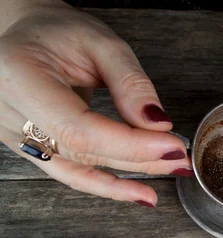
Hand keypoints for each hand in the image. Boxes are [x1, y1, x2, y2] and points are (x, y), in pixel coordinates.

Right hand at [0, 1, 189, 207]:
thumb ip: (129, 82)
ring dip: (130, 176)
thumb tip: (157, 124)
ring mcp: (15, 136)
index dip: (129, 143)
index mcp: (18, 79)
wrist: (26, 37)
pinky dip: (108, 185)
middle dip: (139, 158)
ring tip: (170, 169)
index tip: (170, 144)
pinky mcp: (31, 149)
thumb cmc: (57, 32)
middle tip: (180, 156)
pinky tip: (140, 194)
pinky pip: (72, 175)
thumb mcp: (100, 43)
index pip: (78, 128)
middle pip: (82, 151)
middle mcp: (9, 114)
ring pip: (79, 169)